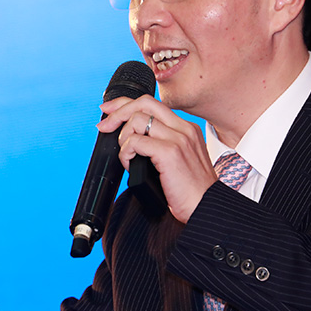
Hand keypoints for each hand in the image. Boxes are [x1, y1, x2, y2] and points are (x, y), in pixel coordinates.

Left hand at [97, 95, 216, 222]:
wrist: (206, 208)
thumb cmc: (191, 191)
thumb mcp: (179, 161)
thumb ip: (162, 145)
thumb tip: (133, 140)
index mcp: (186, 128)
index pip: (152, 103)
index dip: (126, 104)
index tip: (110, 111)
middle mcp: (184, 129)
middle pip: (144, 102)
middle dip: (118, 112)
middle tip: (104, 126)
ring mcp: (178, 139)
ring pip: (137, 120)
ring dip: (124, 138)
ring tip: (127, 156)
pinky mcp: (170, 152)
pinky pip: (136, 141)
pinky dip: (126, 152)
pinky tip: (130, 165)